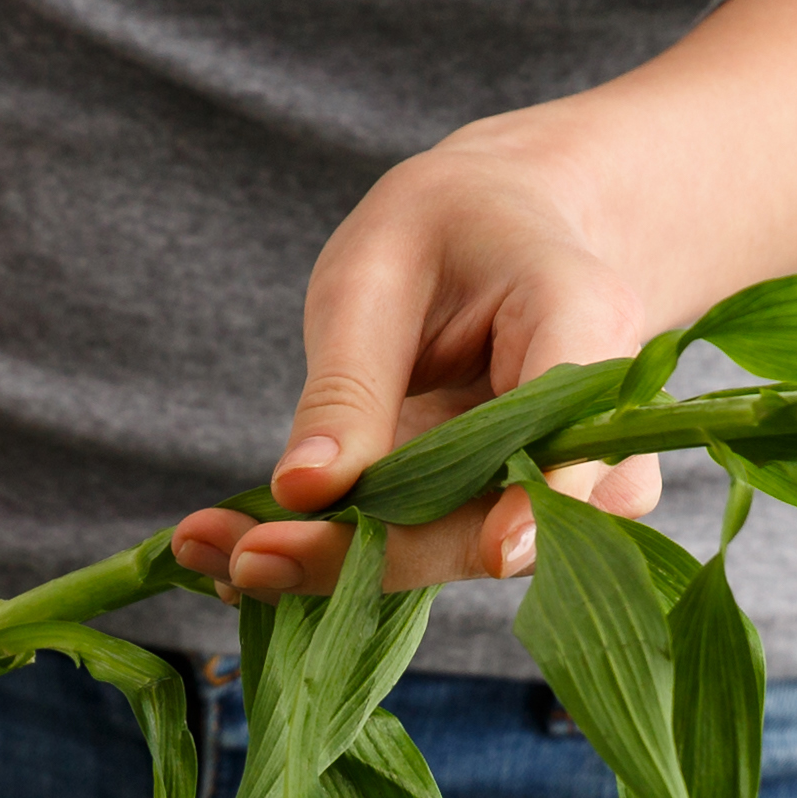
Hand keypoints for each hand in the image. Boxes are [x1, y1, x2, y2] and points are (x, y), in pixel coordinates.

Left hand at [171, 0, 796, 601]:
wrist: (515, 235)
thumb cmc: (451, 228)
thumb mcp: (376, 271)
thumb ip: (351, 383)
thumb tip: (306, 493)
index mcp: (585, 319)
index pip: (580, 426)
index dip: (545, 497)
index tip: (494, 550)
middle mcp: (594, 426)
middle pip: (498, 523)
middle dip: (368, 558)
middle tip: (240, 557)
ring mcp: (559, 485)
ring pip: (453, 557)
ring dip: (331, 569)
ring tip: (203, 546)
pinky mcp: (506, 519)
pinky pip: (427, 552)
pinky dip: (333, 556)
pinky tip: (236, 549)